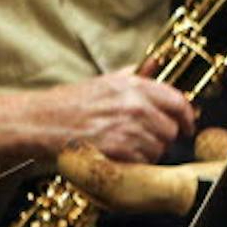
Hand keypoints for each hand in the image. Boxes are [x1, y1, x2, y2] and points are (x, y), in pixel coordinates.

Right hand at [0, 71, 195, 167]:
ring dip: (148, 151)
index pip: (177, 101)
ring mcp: (126, 127)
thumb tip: (155, 64)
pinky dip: (135, 162)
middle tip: (148, 139)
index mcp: (132, 85)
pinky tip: (120, 156)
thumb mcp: (103, 81)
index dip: (187, 116)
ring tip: (127, 147)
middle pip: (171, 128)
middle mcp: (133, 104)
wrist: (38, 121)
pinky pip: (143, 161)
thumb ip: (133, 74)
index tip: (188, 125)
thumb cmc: (67, 103)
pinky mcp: (117, 148)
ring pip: (159, 147)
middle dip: (163, 137)